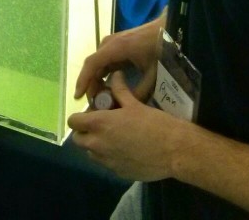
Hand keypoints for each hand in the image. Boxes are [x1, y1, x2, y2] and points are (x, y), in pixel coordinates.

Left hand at [68, 71, 183, 181]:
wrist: (175, 151)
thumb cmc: (154, 123)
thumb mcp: (135, 104)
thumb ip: (119, 90)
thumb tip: (115, 75)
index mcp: (99, 124)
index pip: (73, 122)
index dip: (79, 117)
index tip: (91, 114)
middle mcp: (98, 144)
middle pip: (78, 139)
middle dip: (85, 132)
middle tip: (101, 125)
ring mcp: (107, 161)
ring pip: (91, 153)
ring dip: (96, 145)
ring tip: (114, 137)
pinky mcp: (118, 172)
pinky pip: (106, 163)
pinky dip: (110, 157)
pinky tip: (126, 150)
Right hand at [74, 15, 163, 102]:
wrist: (167, 28)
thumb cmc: (161, 49)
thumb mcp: (153, 73)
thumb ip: (140, 91)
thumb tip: (127, 107)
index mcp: (117, 48)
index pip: (92, 64)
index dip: (83, 80)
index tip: (78, 96)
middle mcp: (109, 43)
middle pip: (92, 65)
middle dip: (90, 84)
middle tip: (94, 103)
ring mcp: (112, 42)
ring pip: (97, 63)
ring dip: (96, 79)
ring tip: (101, 97)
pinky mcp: (116, 44)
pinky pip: (104, 60)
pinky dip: (102, 73)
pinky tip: (107, 86)